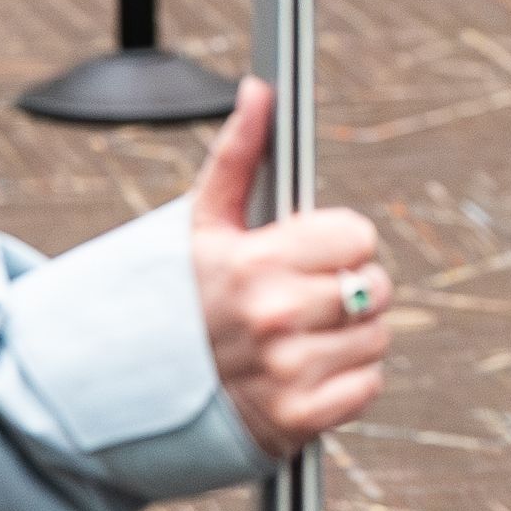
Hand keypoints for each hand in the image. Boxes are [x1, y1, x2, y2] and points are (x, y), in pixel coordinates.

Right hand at [186, 82, 394, 456]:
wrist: (133, 391)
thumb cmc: (178, 299)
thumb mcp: (202, 224)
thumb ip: (239, 154)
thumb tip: (261, 90)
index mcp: (256, 261)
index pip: (359, 237)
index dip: (339, 243)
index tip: (309, 256)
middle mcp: (275, 316)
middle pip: (375, 287)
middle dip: (347, 289)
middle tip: (305, 299)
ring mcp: (288, 372)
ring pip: (377, 337)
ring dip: (350, 337)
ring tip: (302, 336)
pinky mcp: (298, 419)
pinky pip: (367, 386)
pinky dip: (346, 382)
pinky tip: (306, 372)